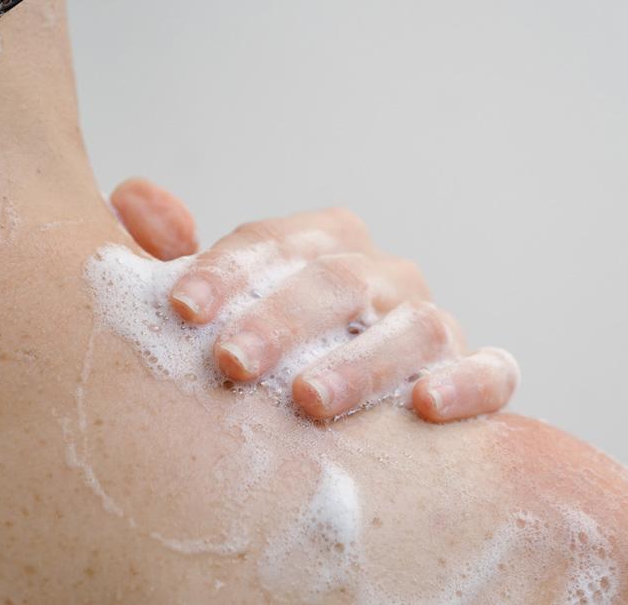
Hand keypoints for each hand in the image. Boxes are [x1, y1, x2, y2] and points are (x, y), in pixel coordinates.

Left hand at [108, 178, 518, 422]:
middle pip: (339, 279)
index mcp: (321, 248)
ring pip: (414, 324)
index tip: (180, 311)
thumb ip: (179, 263)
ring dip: (361, 360)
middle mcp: (382, 276)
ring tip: (308, 400)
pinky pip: (494, 371)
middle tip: (231, 363)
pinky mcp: (478, 375)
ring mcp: (432, 324)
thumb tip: (133, 197)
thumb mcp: (219, 316)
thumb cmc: (266, 363)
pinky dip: (469, 383)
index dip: (227, 270)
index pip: (276, 241)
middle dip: (282, 319)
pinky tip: (426, 408)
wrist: (340, 429)